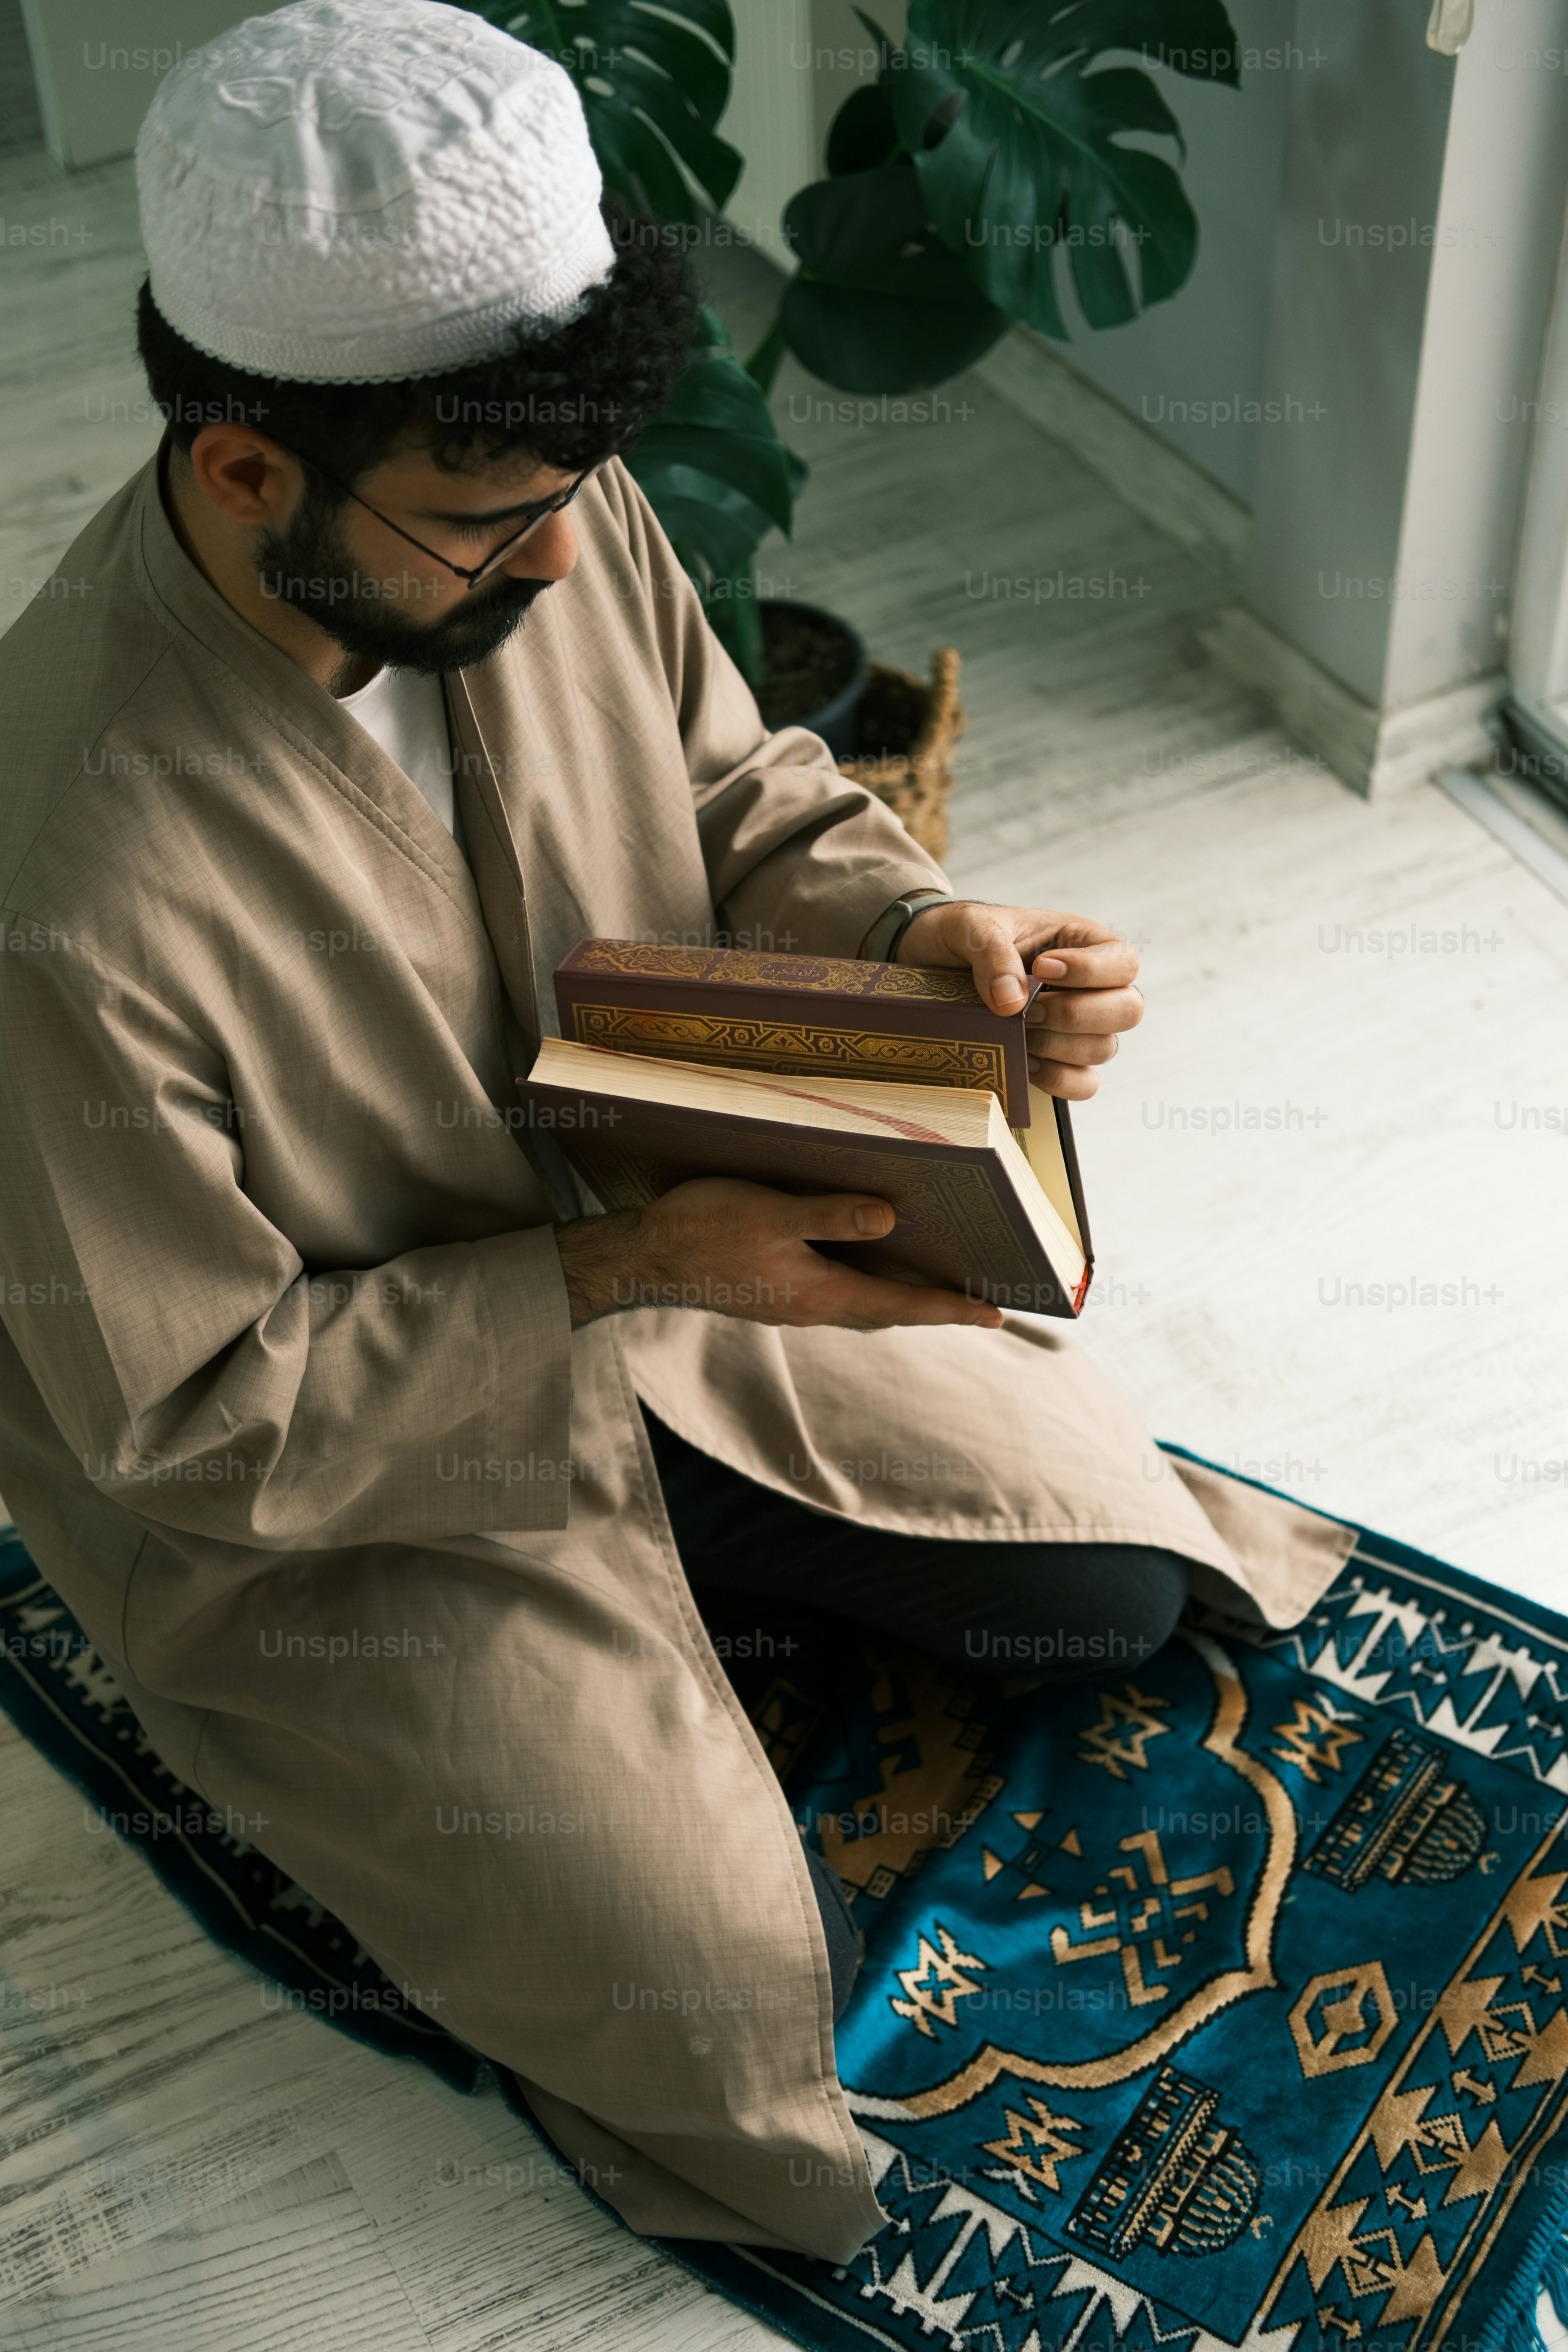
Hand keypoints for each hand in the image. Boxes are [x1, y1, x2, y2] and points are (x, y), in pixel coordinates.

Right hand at [554, 1176, 1006, 1332]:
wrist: (642, 1259)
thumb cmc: (701, 1232)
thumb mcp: (767, 1215)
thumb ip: (828, 1216)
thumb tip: (890, 1219)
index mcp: (818, 1294)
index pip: (902, 1304)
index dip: (952, 1308)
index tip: (997, 1313)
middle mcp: (811, 1307)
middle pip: (891, 1311)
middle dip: (937, 1308)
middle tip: (982, 1306)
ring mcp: (791, 1302)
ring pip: (864, 1305)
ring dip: (904, 1300)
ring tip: (940, 1289)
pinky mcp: (774, 1291)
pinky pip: (839, 1294)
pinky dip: (869, 1288)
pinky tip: (869, 1268)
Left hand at [896, 901, 1141, 1101]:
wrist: (932, 964)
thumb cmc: (963, 937)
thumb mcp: (971, 928)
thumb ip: (993, 954)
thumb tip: (1012, 1004)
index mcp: (1084, 943)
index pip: (1123, 962)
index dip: (1091, 971)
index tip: (1042, 969)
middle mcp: (1092, 987)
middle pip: (1127, 1010)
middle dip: (1075, 1014)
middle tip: (1028, 1011)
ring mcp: (1079, 1028)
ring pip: (1104, 1048)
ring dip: (1059, 1046)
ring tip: (1018, 1033)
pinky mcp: (1059, 1060)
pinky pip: (1084, 1084)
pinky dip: (1058, 1079)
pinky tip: (1024, 1064)